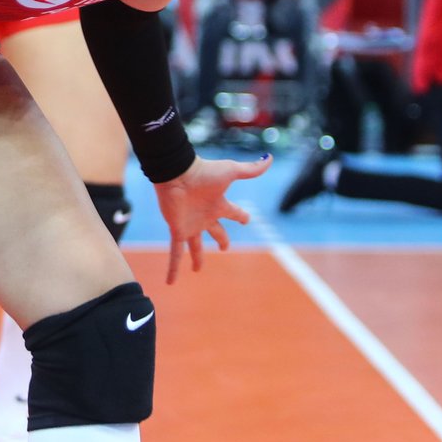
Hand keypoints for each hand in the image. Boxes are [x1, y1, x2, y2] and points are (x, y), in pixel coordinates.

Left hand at [152, 154, 268, 284]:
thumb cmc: (203, 172)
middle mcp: (205, 216)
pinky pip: (176, 253)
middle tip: (224, 248)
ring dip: (197, 258)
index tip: (247, 220)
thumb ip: (250, 169)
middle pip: (216, 232)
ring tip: (197, 270)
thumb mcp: (231, 171)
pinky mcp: (178, 230)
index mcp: (219, 204)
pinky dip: (173, 268)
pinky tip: (171, 283)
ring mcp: (191, 225)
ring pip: (195, 246)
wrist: (176, 173)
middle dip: (221, 239)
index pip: (235, 213)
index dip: (242, 217)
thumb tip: (270, 159)